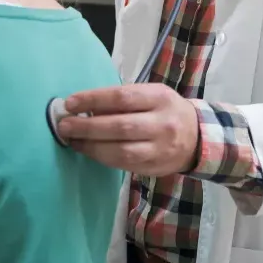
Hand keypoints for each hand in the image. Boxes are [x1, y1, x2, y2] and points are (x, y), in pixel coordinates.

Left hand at [56, 84, 199, 175]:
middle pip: (119, 126)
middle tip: (64, 125)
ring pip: (120, 150)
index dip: (93, 100)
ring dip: (91, 146)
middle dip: (87, 126)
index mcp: (160, 98)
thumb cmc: (165, 110)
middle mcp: (162, 123)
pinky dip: (102, 158)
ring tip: (72, 140)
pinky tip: (88, 151)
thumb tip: (84, 106)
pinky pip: (123, 165)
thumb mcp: (151, 95)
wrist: (198, 138)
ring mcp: (160, 148)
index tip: (70, 103)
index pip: (122, 97)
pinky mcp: (154, 167)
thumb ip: (123, 100)